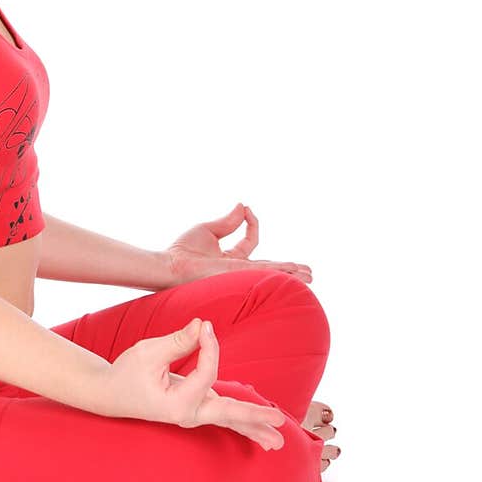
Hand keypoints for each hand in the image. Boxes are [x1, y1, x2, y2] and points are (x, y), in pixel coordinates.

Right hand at [98, 317, 286, 448]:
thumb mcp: (148, 352)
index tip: (203, 327)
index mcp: (177, 404)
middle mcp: (188, 413)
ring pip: (228, 420)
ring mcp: (193, 414)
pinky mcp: (195, 408)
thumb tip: (203, 325)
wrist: (110, 394)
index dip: (209, 346)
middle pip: (228, 415)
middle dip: (255, 418)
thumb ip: (178, 340)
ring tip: (278, 443)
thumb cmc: (126, 373)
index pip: (206, 372)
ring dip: (254, 429)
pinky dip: (242, 423)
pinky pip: (223, 416)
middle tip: (281, 425)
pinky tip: (261, 433)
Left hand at [164, 202, 311, 284]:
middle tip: (307, 270)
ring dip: (291, 273)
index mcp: (230, 257)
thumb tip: (242, 205)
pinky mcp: (238, 274)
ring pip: (271, 272)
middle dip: (287, 267)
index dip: (251, 222)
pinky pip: (263, 272)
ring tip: (310, 275)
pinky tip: (295, 275)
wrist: (171, 263)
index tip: (245, 209)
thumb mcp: (209, 230)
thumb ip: (228, 221)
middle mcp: (237, 268)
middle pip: (269, 267)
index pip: (250, 241)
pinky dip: (280, 272)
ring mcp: (239, 274)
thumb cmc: (183, 250)